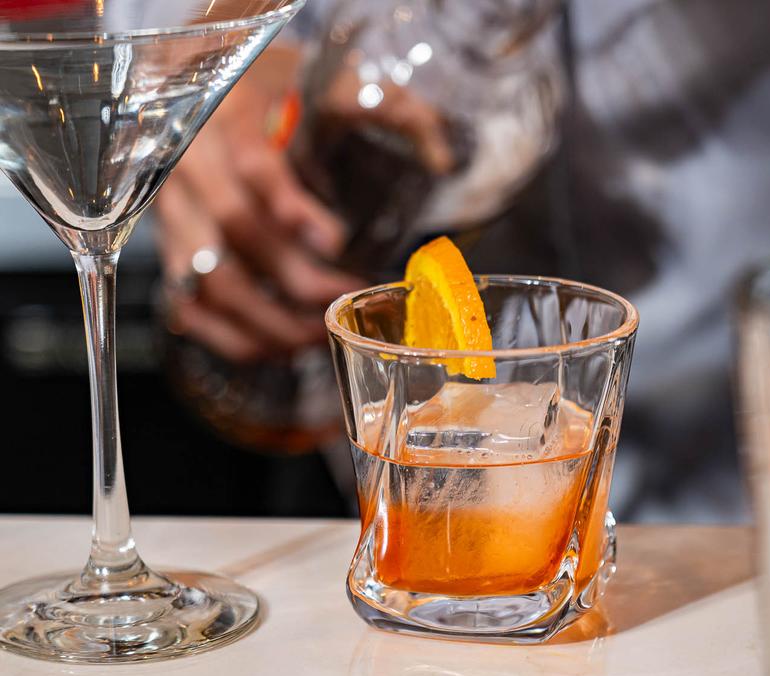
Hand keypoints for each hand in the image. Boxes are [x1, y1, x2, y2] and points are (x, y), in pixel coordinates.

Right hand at [156, 48, 360, 361]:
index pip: (254, 167)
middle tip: (344, 301)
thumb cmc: (269, 87)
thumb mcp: (324, 77)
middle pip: (234, 233)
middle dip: (295, 279)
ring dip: (263, 321)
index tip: (337, 242)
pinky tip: (272, 347)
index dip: (292, 208)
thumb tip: (443, 157)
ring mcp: (175, 212)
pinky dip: (227, 336)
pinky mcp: (170, 246)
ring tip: (314, 338)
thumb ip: (385, 106)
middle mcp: (193, 167)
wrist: (198, 78)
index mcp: (233, 118)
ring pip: (206, 280)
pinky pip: (186, 304)